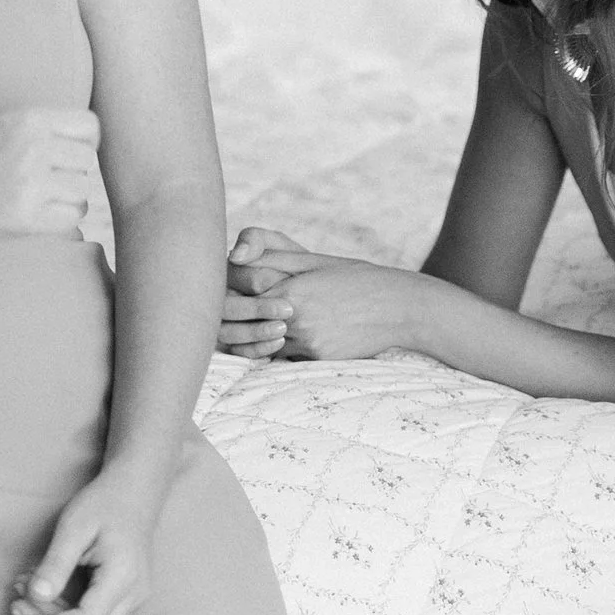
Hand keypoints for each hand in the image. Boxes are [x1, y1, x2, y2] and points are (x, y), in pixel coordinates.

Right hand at [0, 107, 100, 248]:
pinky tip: (43, 213)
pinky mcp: (27, 217)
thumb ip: (36, 126)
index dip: (86, 140)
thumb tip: (80, 137)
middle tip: (53, 177)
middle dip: (75, 169)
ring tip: (45, 196)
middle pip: (88, 159)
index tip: (70, 151)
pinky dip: (63, 217)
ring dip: (71, 196)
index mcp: (27, 119)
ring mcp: (31, 184)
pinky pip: (72, 217)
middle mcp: (33, 148)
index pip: (89, 125)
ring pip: (84, 190)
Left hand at [10, 459, 164, 614]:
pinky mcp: (124, 598)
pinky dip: (64, 611)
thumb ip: (55, 564)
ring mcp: (133, 599)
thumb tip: (35, 596)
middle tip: (16, 608)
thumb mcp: (73, 527)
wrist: (133, 494)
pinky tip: (41, 592)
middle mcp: (134, 594)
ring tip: (22, 593)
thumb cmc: (103, 505)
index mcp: (123, 576)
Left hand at [220, 231, 421, 361]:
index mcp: (289, 284)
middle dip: (229, 321)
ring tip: (241, 334)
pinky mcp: (317, 356)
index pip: (239, 288)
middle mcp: (293, 313)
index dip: (225, 289)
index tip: (220, 290)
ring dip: (250, 339)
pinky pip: (285, 357)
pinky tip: (274, 345)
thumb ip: (272, 258)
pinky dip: (277, 351)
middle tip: (216, 320)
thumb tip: (234, 259)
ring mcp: (305, 338)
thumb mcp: (314, 260)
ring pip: (261, 343)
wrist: (397, 306)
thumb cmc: (353, 277)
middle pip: (241, 322)